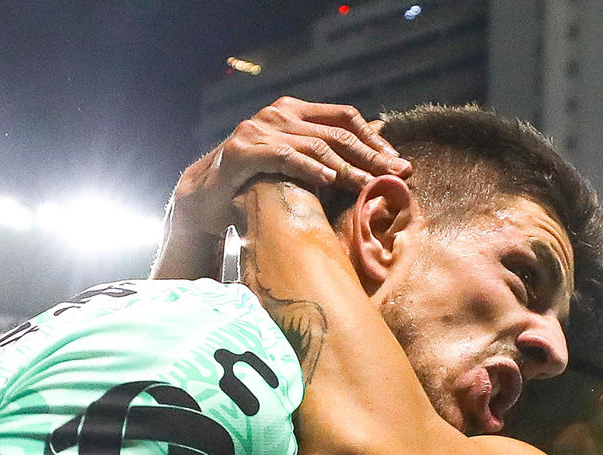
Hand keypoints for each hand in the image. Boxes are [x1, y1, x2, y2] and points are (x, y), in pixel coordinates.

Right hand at [167, 98, 409, 248]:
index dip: (373, 139)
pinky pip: (285, 157)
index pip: (344, 117)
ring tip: (369, 185)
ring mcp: (260, 129)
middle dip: (370, 156)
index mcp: (294, 110)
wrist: (205, 197)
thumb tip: (377, 139)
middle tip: (397, 174)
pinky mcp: (244, 150)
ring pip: (315, 146)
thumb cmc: (254, 181)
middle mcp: (278, 114)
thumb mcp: (295, 161)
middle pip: (336, 133)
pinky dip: (309, 168)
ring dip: (347, 168)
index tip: (396, 162)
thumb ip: (326, 150)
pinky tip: (328, 181)